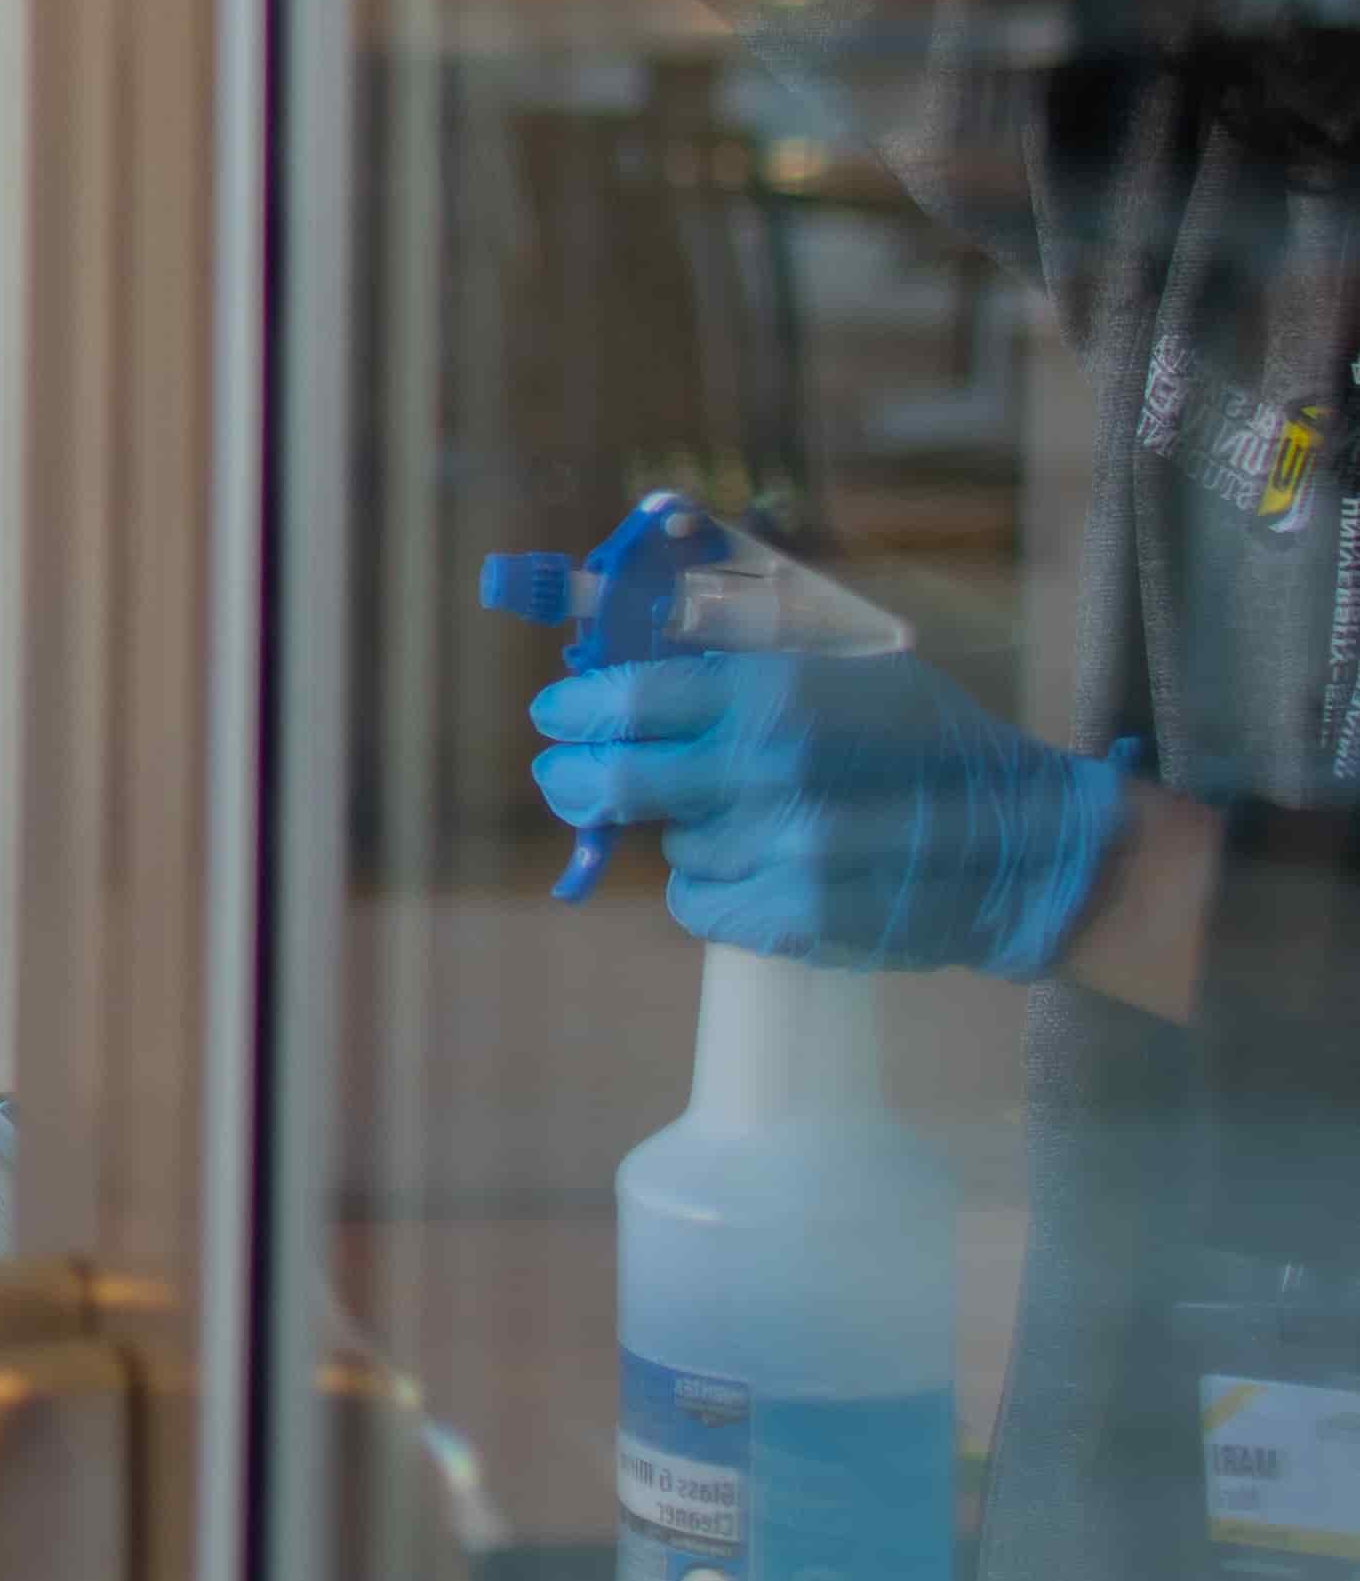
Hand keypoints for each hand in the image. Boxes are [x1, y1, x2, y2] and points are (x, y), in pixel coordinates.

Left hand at [525, 651, 1132, 979]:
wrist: (1024, 850)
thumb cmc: (932, 746)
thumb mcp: (851, 673)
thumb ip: (746, 670)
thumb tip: (638, 662)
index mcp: (776, 697)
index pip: (630, 697)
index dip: (577, 708)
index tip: (557, 714)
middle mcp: (766, 772)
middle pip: (615, 777)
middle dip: (579, 775)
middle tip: (570, 773)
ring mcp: (777, 851)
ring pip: (670, 842)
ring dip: (688, 831)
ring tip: (757, 821)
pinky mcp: (791, 917)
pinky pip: (697, 902)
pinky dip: (714, 889)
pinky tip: (764, 870)